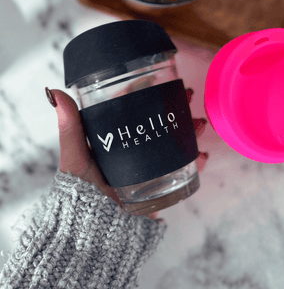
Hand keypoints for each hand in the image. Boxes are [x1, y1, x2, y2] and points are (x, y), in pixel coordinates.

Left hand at [47, 88, 208, 219]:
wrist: (92, 232)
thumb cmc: (79, 193)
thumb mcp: (75, 157)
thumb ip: (70, 127)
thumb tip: (54, 92)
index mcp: (114, 139)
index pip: (132, 108)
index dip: (148, 92)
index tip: (161, 80)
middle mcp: (133, 150)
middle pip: (159, 123)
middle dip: (176, 109)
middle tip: (188, 97)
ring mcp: (148, 168)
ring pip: (174, 143)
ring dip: (189, 131)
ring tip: (199, 124)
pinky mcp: (159, 186)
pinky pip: (181, 172)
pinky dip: (194, 163)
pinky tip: (202, 156)